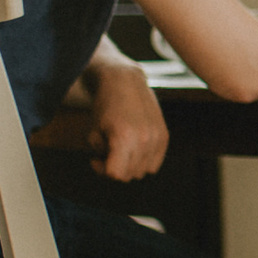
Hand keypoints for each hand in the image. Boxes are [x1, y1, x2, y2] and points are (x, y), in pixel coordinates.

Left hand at [86, 64, 167, 180]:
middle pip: (130, 175)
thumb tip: (111, 171)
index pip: (117, 174)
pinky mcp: (164, 136)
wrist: (125, 82)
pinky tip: (133, 148)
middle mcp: (144, 139)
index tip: (95, 159)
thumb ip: (100, 156)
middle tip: (106, 154)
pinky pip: (155, 163)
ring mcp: (156, 138)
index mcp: (124, 138)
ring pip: (143, 171)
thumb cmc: (104, 107)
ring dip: (130, 165)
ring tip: (121, 150)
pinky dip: (144, 161)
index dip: (103, 170)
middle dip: (116, 168)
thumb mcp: (93, 132)